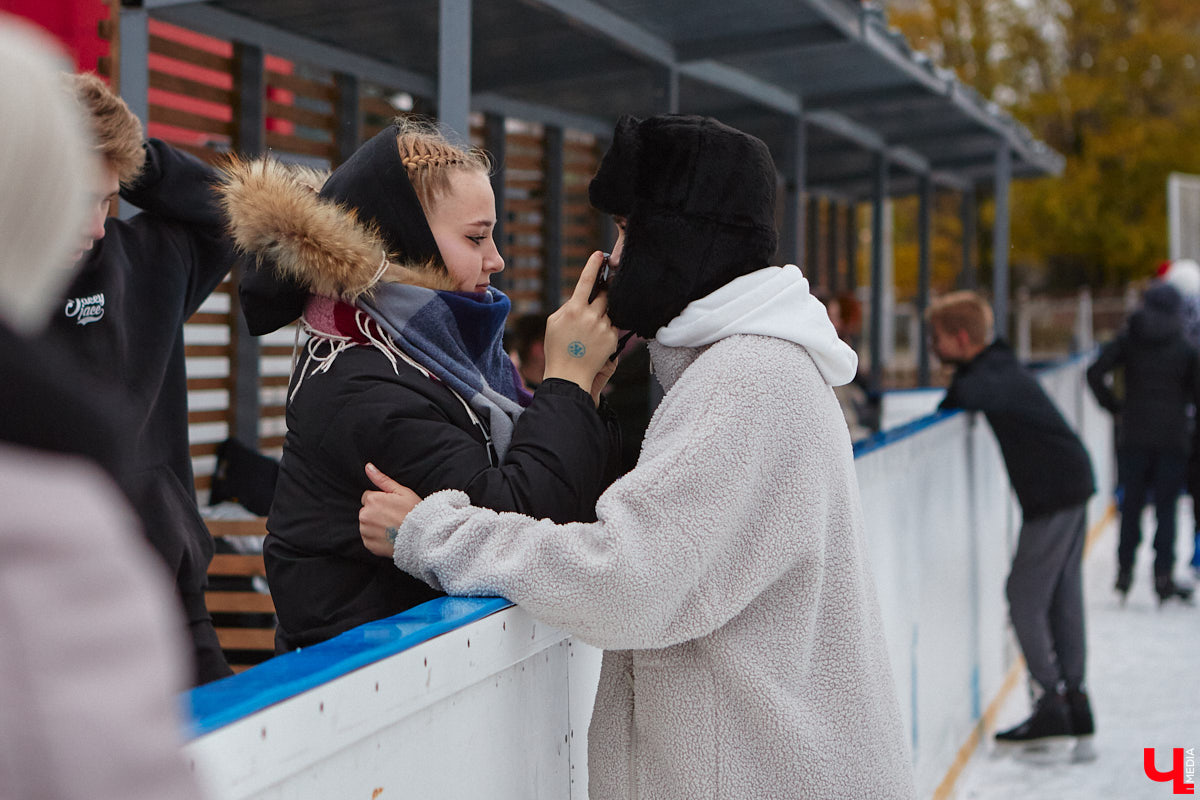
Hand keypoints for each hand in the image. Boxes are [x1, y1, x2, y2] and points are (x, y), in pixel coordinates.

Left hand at [359, 463, 421, 556]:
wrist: (422, 536)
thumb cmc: (414, 511)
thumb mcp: (401, 491)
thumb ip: (381, 479)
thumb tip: (368, 466)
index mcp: (372, 500)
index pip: (368, 497)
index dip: (380, 500)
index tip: (392, 506)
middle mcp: (365, 516)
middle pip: (366, 511)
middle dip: (376, 512)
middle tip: (393, 516)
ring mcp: (366, 532)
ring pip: (366, 525)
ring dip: (375, 525)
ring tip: (392, 527)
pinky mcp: (369, 545)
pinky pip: (369, 539)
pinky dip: (377, 538)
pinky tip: (390, 536)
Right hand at [545, 250, 619, 401]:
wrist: (569, 376)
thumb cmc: (557, 349)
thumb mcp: (553, 323)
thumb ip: (567, 306)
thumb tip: (579, 297)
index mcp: (574, 309)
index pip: (586, 281)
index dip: (593, 265)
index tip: (599, 254)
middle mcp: (590, 315)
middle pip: (604, 294)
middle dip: (603, 294)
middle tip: (597, 301)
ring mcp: (603, 327)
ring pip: (609, 311)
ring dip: (602, 316)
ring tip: (589, 331)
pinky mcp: (613, 339)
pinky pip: (613, 326)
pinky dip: (606, 330)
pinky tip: (595, 341)